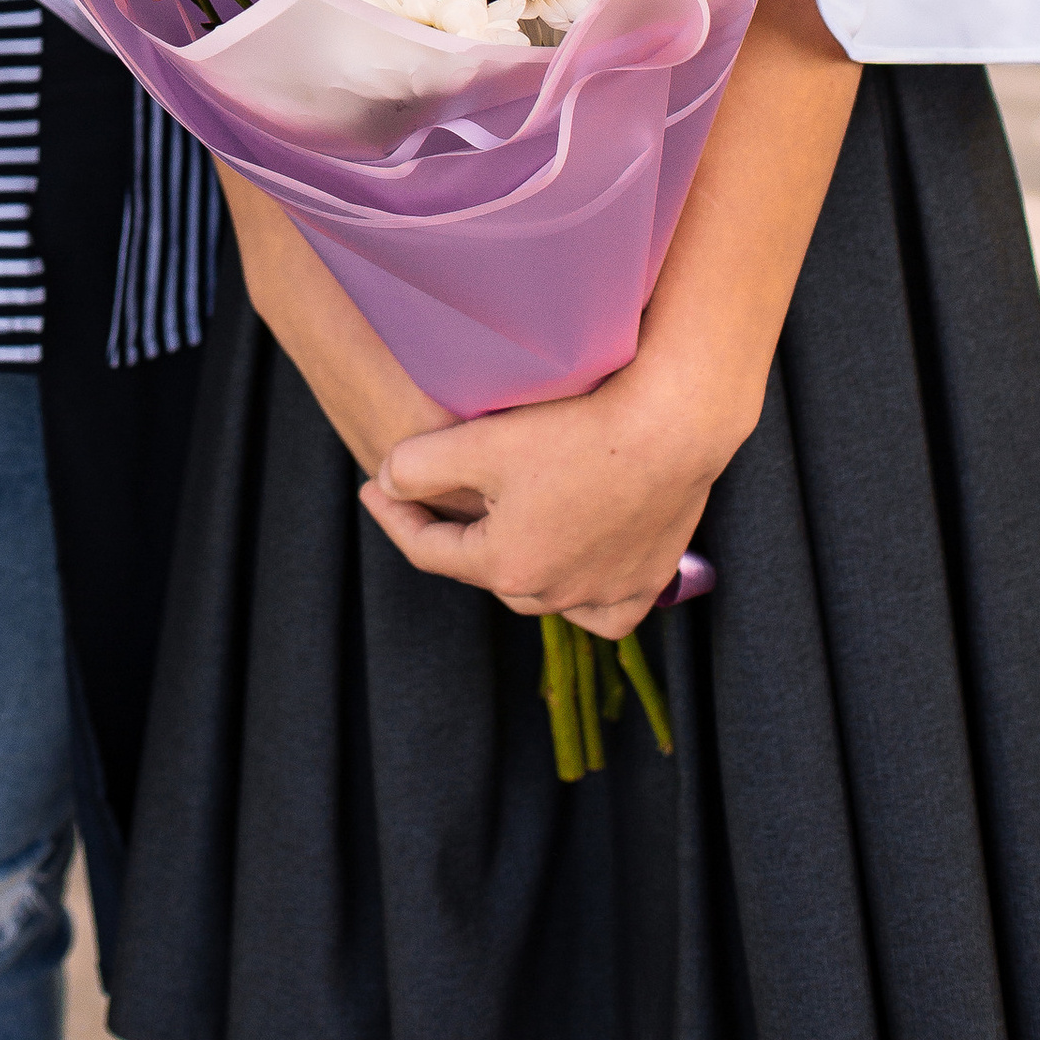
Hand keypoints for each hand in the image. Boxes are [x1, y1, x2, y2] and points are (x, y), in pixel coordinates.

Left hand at [358, 358, 737, 638]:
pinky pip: (606, 611)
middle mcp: (554, 594)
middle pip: (485, 571)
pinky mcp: (648, 578)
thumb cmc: (574, 429)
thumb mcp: (477, 441)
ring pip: (543, 593)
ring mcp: (605, 592)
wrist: (670, 427)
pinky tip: (575, 575)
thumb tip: (386, 482)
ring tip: (500, 531)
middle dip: (452, 538)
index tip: (369, 486)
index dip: (393, 516)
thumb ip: (417, 466)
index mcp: (506, 565)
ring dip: (514, 565)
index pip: (429, 550)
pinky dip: (584, 600)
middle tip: (431, 503)